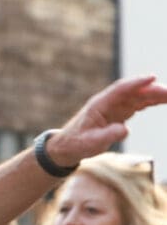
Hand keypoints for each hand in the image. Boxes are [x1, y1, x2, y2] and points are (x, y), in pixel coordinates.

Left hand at [47, 76, 166, 168]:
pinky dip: (151, 102)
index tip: (152, 77)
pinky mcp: (120, 113)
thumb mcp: (90, 143)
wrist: (67, 147)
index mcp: (99, 105)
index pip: (120, 90)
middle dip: (152, 90)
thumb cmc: (76, 144)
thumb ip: (107, 136)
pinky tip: (164, 100)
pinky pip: (138, 104)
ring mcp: (115, 107)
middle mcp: (108, 102)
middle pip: (134, 92)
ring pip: (138, 97)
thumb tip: (125, 130)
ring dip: (155, 95)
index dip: (136, 83)